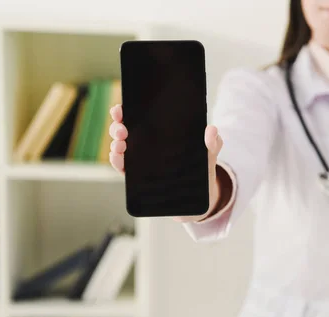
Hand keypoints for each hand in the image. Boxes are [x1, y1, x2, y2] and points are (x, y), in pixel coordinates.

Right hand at [108, 104, 224, 221]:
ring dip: (115, 144)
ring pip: (121, 147)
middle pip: (125, 130)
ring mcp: (142, 160)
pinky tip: (118, 158)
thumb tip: (211, 129)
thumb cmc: (203, 167)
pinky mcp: (140, 177)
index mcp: (161, 133)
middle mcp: (147, 144)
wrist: (202, 194)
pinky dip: (117, 162)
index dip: (126, 111)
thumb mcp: (210, 152)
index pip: (139, 117)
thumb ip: (213, 141)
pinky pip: (124, 168)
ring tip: (120, 144)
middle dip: (118, 126)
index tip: (120, 109)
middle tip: (122, 129)